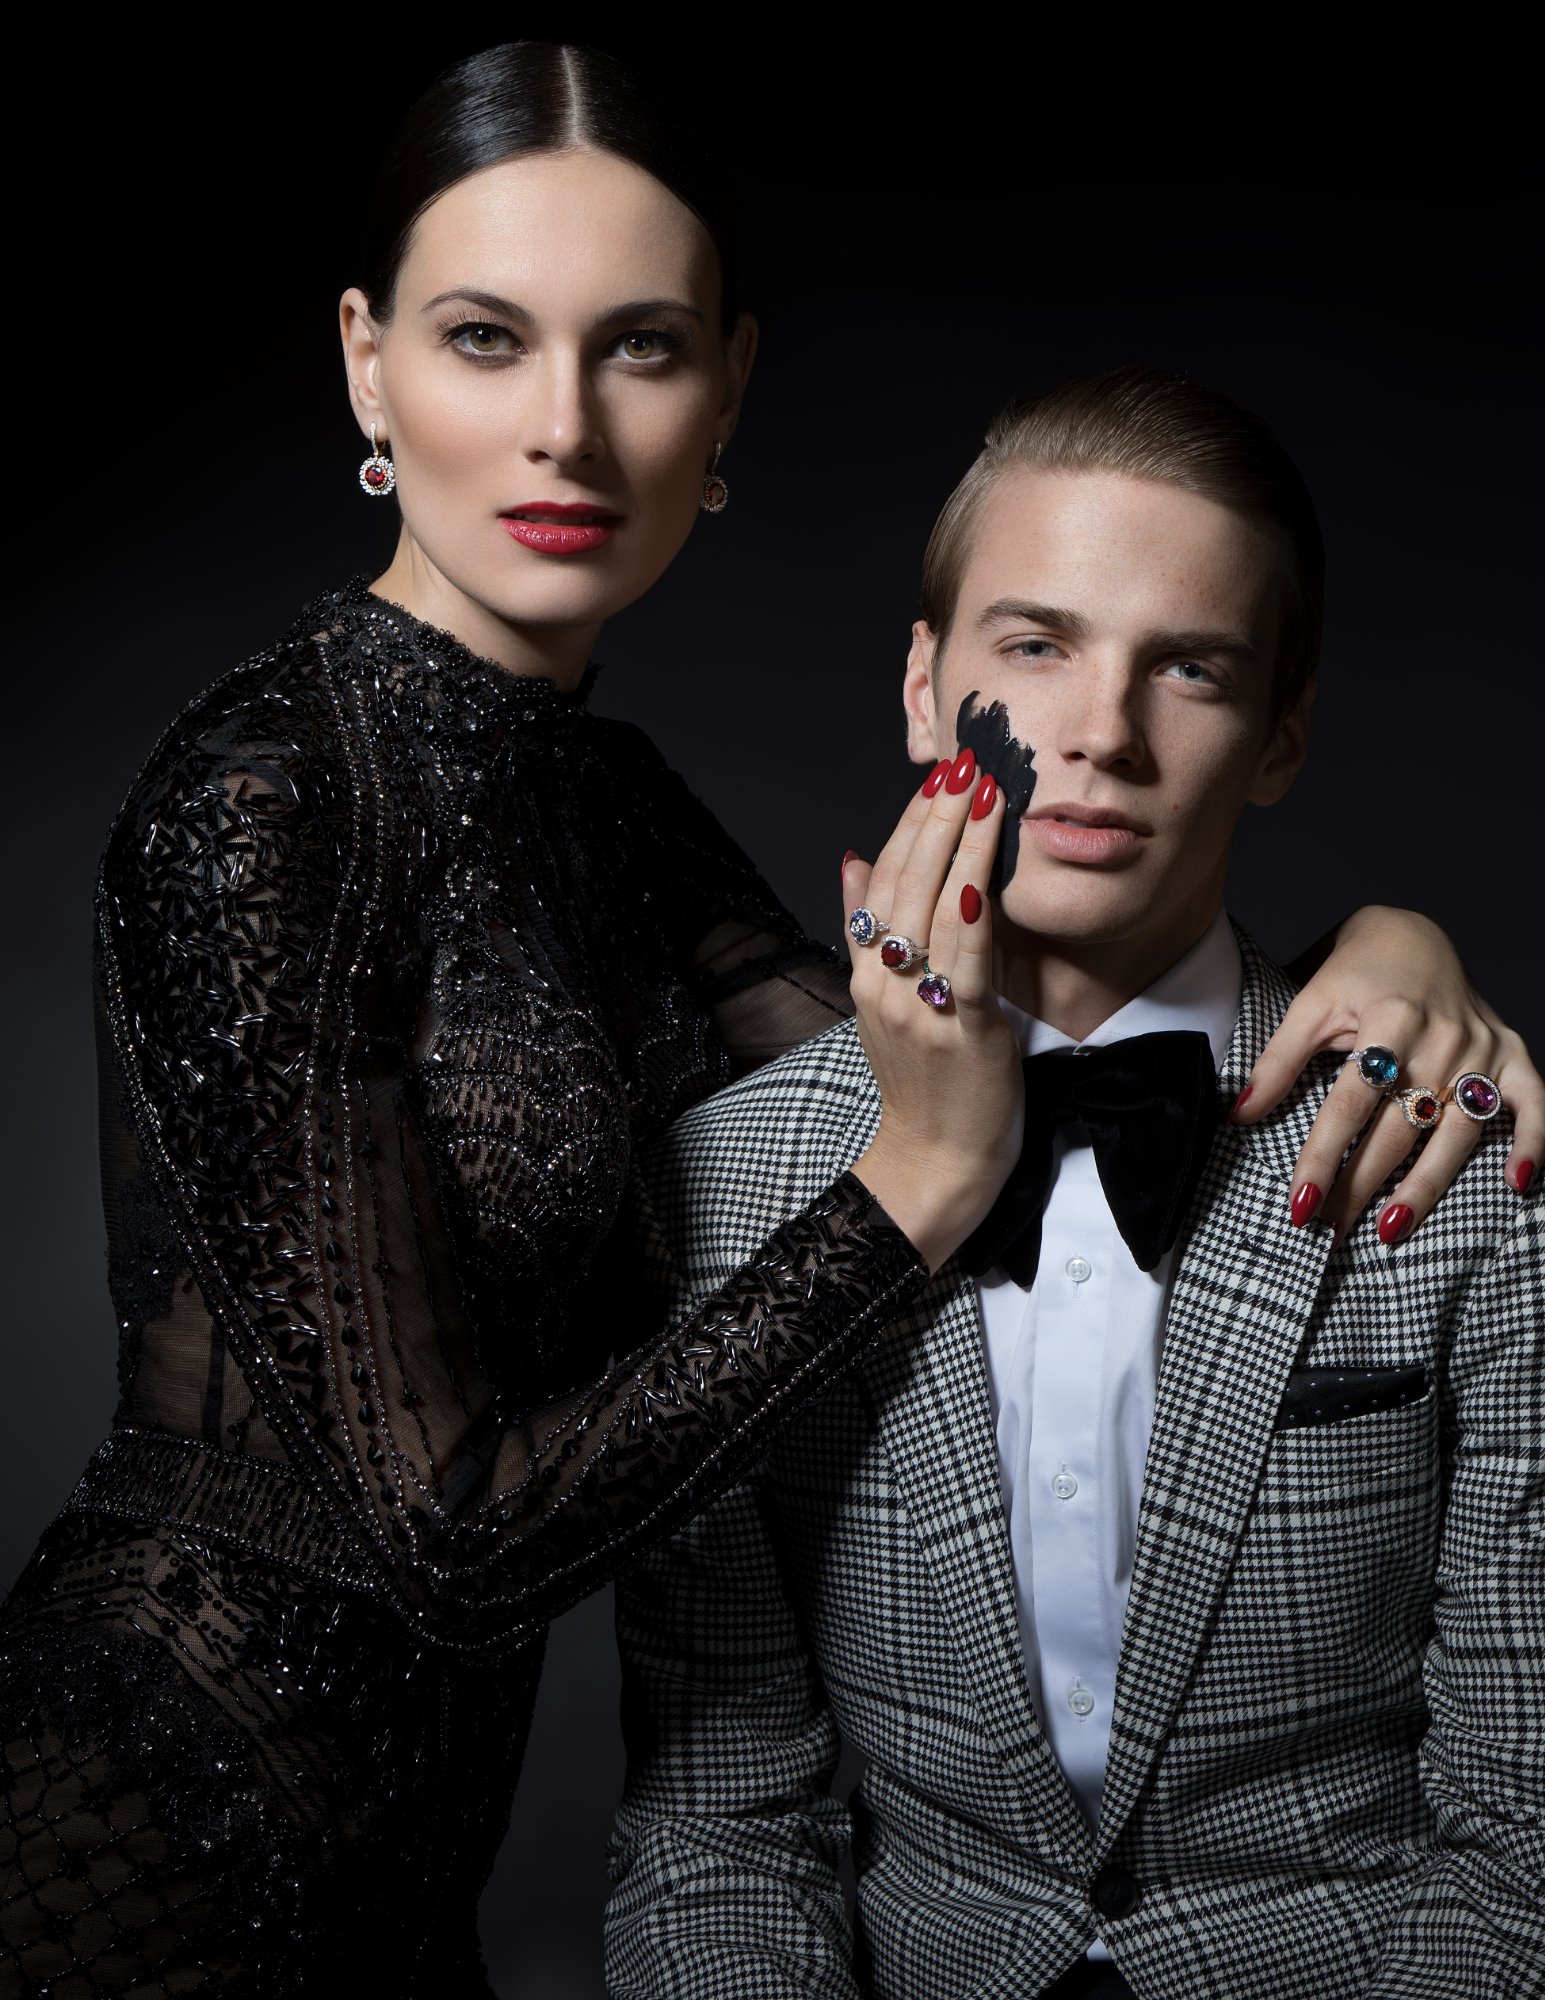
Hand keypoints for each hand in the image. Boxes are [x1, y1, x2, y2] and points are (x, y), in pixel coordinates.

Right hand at [843, 751, 1023, 1272]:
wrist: (933, 1162)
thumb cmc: (925, 1084)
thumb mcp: (885, 1000)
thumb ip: (867, 932)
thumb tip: (854, 859)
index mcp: (866, 971)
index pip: (884, 877)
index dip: (912, 822)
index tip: (939, 777)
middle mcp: (882, 982)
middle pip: (906, 882)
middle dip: (938, 817)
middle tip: (967, 763)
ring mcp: (917, 1006)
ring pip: (934, 910)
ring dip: (963, 846)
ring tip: (987, 794)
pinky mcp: (960, 1030)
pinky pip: (964, 963)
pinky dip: (972, 918)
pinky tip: (986, 877)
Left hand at [1233, 906, 1541, 1241]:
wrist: (1414, 934)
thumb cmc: (1356, 971)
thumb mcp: (1310, 1002)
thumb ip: (1277, 1060)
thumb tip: (1237, 1116)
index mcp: (1389, 1018)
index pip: (1349, 1104)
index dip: (1322, 1156)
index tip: (1299, 1204)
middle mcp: (1441, 1037)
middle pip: (1399, 1127)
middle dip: (1362, 1184)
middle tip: (1330, 1230)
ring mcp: (1482, 1048)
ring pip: (1456, 1132)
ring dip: (1425, 1186)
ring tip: (1390, 1229)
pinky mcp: (1512, 1054)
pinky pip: (1533, 1102)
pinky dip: (1534, 1141)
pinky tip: (1516, 1184)